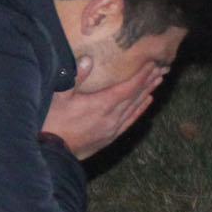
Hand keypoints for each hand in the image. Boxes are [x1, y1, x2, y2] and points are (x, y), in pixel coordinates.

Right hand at [40, 62, 162, 158]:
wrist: (51, 152)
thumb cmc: (52, 122)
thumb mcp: (59, 97)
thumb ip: (75, 78)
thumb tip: (88, 59)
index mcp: (101, 105)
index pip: (128, 88)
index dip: (141, 76)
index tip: (152, 64)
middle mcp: (111, 117)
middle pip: (135, 97)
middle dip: (148, 81)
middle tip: (160, 69)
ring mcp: (112, 129)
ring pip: (135, 108)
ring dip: (147, 93)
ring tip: (158, 82)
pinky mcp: (109, 137)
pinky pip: (130, 121)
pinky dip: (140, 110)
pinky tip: (147, 103)